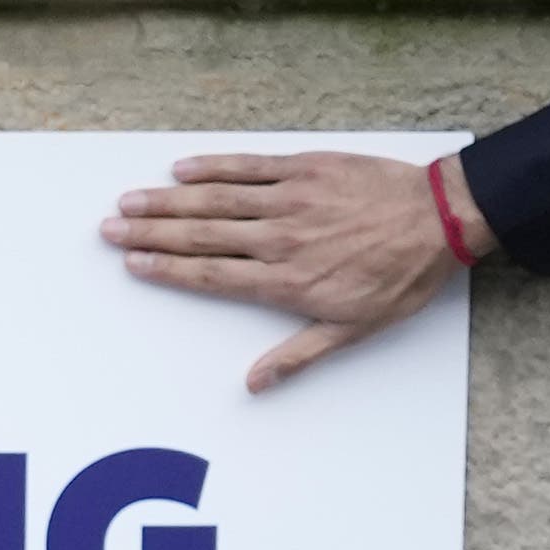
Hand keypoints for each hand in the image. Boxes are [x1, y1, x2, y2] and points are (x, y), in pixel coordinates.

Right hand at [102, 151, 489, 391]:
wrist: (438, 220)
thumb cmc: (400, 278)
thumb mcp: (353, 329)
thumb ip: (297, 355)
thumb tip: (255, 384)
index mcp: (286, 281)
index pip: (211, 276)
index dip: (167, 269)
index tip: (133, 262)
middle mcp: (279, 239)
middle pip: (202, 235)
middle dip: (151, 232)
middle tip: (110, 228)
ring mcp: (290, 199)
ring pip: (217, 199)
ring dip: (169, 199)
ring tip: (132, 199)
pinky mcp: (306, 168)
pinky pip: (251, 165)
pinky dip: (214, 165)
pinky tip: (182, 168)